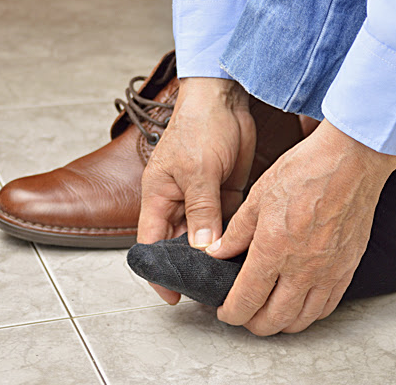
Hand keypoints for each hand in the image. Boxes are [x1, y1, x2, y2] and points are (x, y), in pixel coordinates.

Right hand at [137, 77, 255, 303]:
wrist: (225, 100)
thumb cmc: (199, 127)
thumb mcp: (197, 171)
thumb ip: (201, 210)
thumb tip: (203, 248)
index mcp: (159, 197)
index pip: (150, 243)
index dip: (158, 271)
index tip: (173, 296)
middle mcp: (178, 202)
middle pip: (180, 244)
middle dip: (192, 267)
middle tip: (211, 290)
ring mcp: (202, 199)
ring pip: (206, 236)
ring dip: (215, 254)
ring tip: (231, 277)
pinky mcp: (224, 194)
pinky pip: (226, 223)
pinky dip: (232, 237)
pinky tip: (245, 253)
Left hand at [207, 120, 395, 334]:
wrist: (352, 161)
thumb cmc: (307, 171)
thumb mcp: (258, 196)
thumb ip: (236, 232)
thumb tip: (217, 253)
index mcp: (273, 249)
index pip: (245, 301)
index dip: (230, 313)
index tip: (224, 310)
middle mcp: (302, 268)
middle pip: (272, 320)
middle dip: (252, 323)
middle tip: (243, 312)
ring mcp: (328, 272)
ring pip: (301, 320)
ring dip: (280, 323)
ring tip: (269, 312)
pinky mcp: (347, 268)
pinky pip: (327, 307)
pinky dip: (309, 314)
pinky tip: (300, 304)